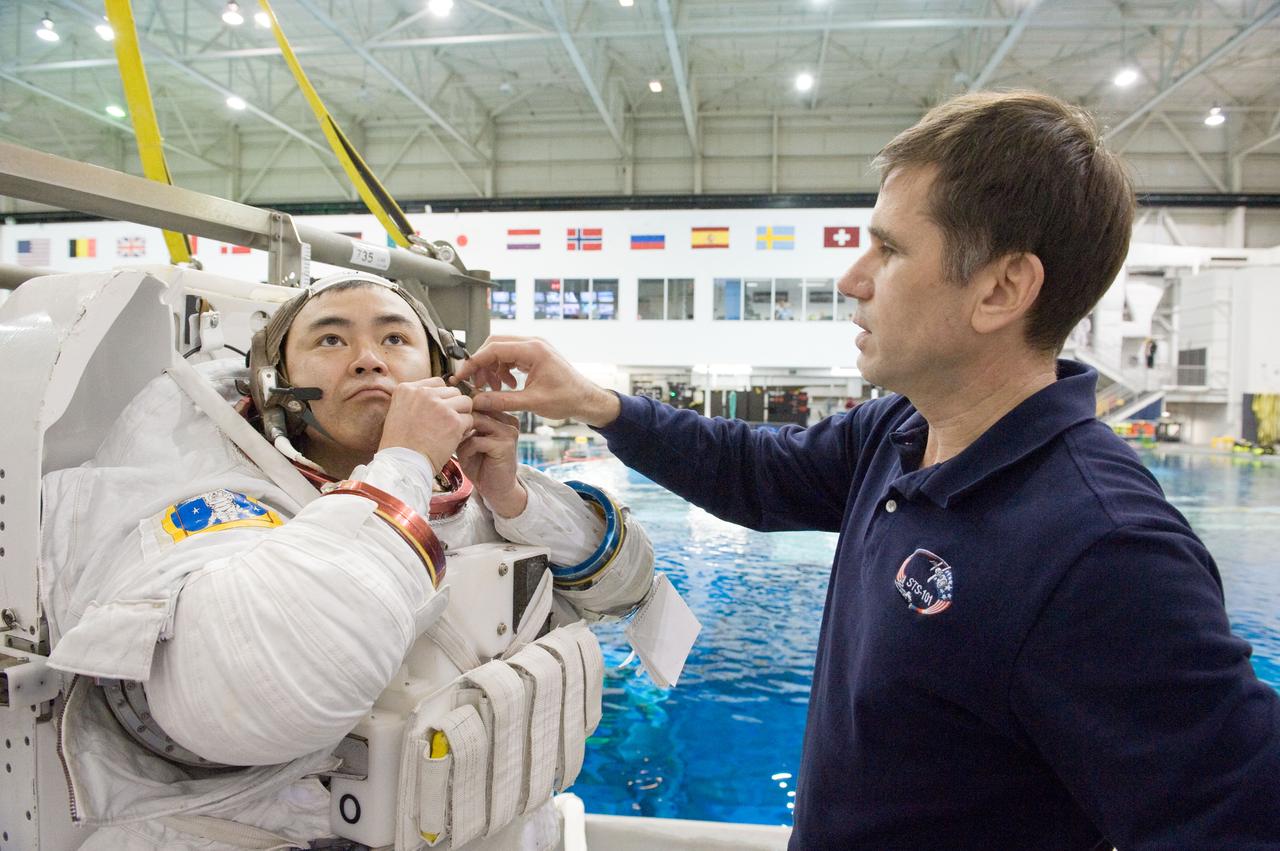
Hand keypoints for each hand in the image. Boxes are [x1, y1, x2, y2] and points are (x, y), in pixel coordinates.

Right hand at [378, 377, 472, 471]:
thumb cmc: (400, 444)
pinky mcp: (453, 421)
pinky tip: (454, 438)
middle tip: (445, 423)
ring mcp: (439, 406)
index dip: (442, 397)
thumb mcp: (399, 412)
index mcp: (407, 389)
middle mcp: (423, 393)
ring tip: (451, 430)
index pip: (438, 382)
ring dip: (461, 416)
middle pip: (453, 391)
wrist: (402, 464)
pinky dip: (465, 430)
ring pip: (465, 402)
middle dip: (453, 406)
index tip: (438, 412)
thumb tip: (438, 394)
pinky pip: (469, 419)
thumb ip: (417, 400)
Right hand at [454, 336, 620, 426]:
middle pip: (495, 345)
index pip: (494, 348)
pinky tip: (506, 386)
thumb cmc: (568, 399)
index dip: (474, 363)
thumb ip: (502, 401)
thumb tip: (478, 402)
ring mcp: (534, 348)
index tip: (462, 376)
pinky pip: (510, 357)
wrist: (586, 400)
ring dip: (492, 369)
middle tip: (475, 384)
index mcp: (533, 350)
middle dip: (482, 365)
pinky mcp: (534, 356)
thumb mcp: (532, 402)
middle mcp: (533, 344)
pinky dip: (503, 370)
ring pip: (501, 352)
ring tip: (493, 389)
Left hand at [456, 411, 527, 517]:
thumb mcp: (470, 440)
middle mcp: (509, 420)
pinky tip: (466, 458)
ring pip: (475, 421)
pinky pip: (476, 441)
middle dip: (461, 422)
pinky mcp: (505, 445)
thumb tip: (451, 409)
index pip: (480, 401)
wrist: (496, 489)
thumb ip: (466, 424)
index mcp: (502, 416)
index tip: (449, 421)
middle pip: (477, 408)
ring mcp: (509, 432)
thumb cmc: (481, 464)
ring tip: (460, 448)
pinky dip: (466, 450)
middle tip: (453, 437)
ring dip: (463, 435)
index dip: (462, 410)